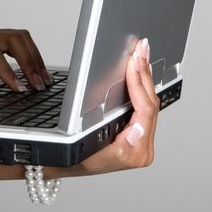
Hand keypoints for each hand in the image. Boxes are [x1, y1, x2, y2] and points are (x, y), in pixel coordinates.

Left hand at [0, 0, 49, 91]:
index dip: (8, 72)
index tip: (18, 87)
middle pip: (16, 42)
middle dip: (31, 62)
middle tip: (39, 84)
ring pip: (20, 38)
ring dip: (34, 56)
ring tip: (42, 77)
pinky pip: (15, 38)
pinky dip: (28, 50)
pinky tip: (32, 63)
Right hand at [65, 38, 159, 176]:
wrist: (59, 163)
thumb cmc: (66, 154)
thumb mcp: (81, 145)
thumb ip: (110, 139)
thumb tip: (138, 129)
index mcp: (133, 152)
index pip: (144, 111)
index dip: (139, 83)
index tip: (133, 61)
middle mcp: (143, 150)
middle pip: (151, 104)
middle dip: (144, 72)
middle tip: (141, 48)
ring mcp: (144, 145)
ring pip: (151, 104)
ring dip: (145, 77)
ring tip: (142, 54)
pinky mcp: (141, 138)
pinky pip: (146, 108)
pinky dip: (143, 87)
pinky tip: (141, 71)